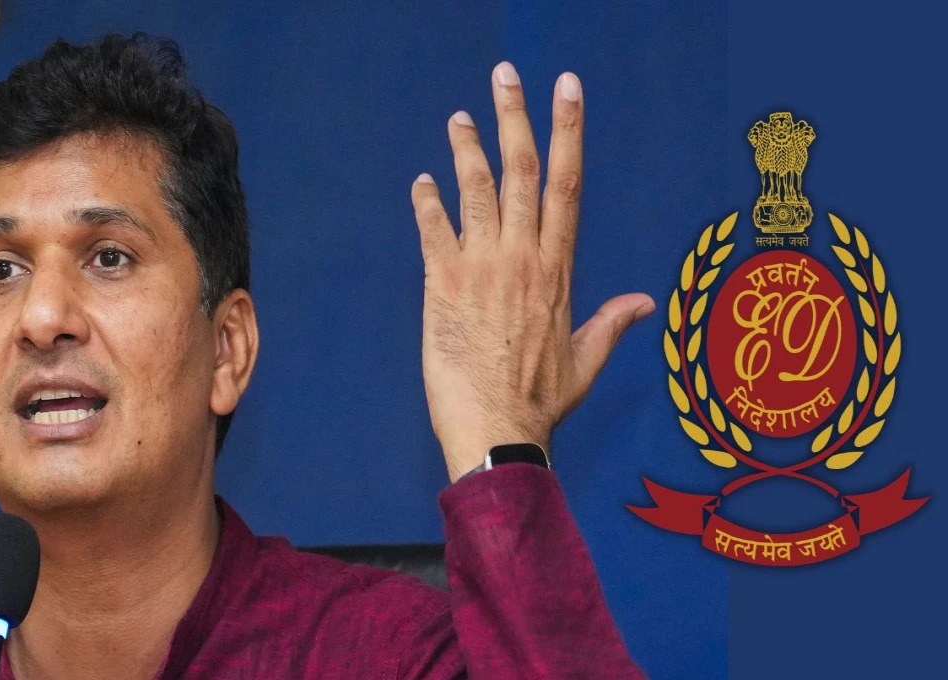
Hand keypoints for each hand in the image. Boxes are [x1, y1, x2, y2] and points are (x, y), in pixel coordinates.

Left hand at [410, 62, 654, 482]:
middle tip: (506, 75)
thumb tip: (647, 302)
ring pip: (475, 192)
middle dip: (515, 118)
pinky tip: (421, 182)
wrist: (496, 431)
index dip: (568, 132)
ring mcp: (481, 269)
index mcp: (558, 269)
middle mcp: (522, 258)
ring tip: (460, 118)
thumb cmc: (541, 401)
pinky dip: (426, 203)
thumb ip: (613, 323)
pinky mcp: (441, 285)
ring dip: (466, 149)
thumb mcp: (586, 361)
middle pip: (521, 172)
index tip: (568, 91)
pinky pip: (433, 231)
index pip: (567, 185)